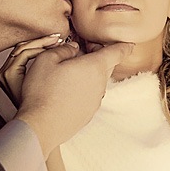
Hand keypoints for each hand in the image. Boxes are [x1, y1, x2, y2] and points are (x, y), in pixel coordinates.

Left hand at [0, 34, 70, 107]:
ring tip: (54, 42)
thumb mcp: (45, 80)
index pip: (26, 50)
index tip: (58, 42)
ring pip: (22, 50)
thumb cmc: (40, 106)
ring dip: (39, 45)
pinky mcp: (8, 75)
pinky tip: (48, 50)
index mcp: (9, 74)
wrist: (35, 122)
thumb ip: (52, 61)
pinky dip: (35, 52)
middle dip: (42, 41)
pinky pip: (22, 57)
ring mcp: (4, 74)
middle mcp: (3, 74)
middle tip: (57, 38)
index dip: (44, 44)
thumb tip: (68, 47)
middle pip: (22, 48)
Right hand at [15, 41, 133, 157]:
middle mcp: (101, 84)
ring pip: (98, 81)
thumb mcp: (46, 59)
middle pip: (108, 65)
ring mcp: (96, 101)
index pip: (118, 52)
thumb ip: (64, 49)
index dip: (124, 46)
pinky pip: (91, 95)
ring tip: (69, 72)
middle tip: (81, 51)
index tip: (129, 44)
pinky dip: (84, 89)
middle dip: (99, 56)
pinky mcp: (88, 114)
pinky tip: (66, 91)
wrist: (40, 126)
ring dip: (90, 73)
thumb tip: (74, 48)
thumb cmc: (42, 90)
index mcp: (95, 66)